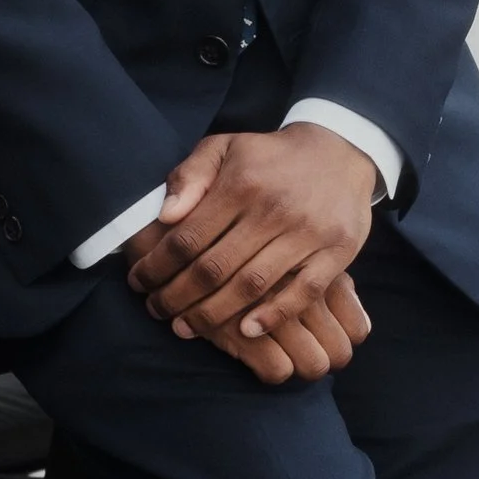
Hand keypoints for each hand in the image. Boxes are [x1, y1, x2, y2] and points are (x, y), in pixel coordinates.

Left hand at [126, 126, 377, 370]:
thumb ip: (190, 176)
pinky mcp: (338, 251)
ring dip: (214, 314)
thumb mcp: (225, 148)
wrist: (340, 151)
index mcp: (242, 184)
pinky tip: (246, 330)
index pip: (188, 237)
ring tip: (187, 328)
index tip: (138, 282)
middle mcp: (274, 209)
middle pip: (214, 268)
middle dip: (177, 297)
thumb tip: (164, 215)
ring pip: (252, 285)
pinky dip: (274, 316)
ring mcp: (308, 233)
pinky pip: (304, 293)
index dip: (157, 266)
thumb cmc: (271, 157)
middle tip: (157, 311)